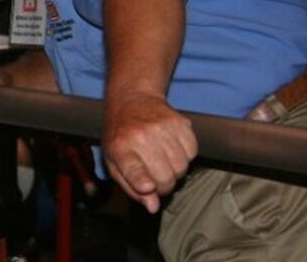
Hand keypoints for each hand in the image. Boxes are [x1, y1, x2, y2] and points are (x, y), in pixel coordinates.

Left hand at [101, 91, 197, 213]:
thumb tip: (153, 207)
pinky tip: (172, 147)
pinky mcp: (180, 122)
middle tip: (157, 178)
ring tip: (163, 161)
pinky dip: (186, 155)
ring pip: (182, 167)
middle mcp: (141, 136)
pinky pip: (193, 152)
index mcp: (120, 147)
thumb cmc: (121, 134)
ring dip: (175, 170)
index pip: (134, 171)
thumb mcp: (114, 161)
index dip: (143, 183)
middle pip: (165, 177)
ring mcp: (162, 128)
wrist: (131, 99)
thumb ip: (131, 187)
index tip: (148, 187)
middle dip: (164, 185)